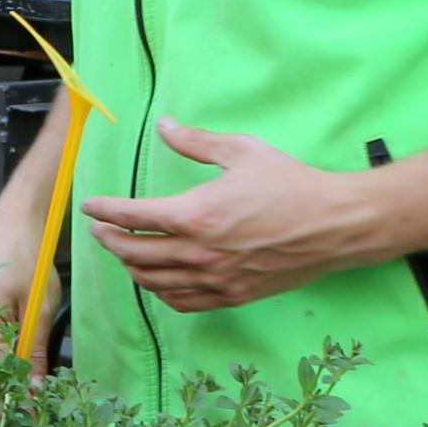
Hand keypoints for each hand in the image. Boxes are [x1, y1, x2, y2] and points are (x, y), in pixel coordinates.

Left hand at [78, 119, 373, 313]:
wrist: (338, 224)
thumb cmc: (293, 184)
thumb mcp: (243, 151)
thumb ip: (196, 142)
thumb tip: (163, 125)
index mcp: (196, 215)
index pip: (131, 216)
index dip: (103, 210)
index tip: (90, 206)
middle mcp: (199, 252)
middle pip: (134, 252)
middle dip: (109, 239)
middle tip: (101, 229)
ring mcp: (216, 278)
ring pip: (153, 280)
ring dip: (131, 266)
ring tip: (125, 251)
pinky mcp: (233, 295)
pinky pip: (182, 301)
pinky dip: (161, 291)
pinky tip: (158, 280)